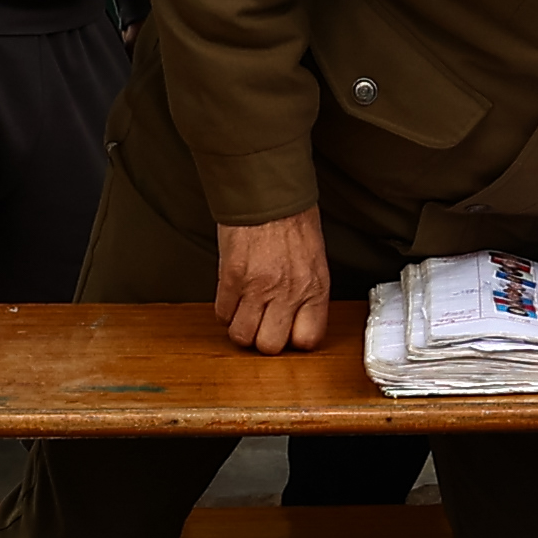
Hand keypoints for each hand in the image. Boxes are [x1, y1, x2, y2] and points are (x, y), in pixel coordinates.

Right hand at [213, 210, 331, 354]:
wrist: (267, 191)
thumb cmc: (292, 219)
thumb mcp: (315, 259)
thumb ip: (308, 291)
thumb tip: (298, 316)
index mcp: (315, 288)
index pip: (308, 340)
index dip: (293, 341)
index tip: (286, 332)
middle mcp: (289, 292)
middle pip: (270, 346)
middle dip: (263, 340)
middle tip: (260, 325)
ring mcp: (258, 287)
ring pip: (242, 336)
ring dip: (240, 329)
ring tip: (243, 314)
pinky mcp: (231, 277)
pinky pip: (222, 313)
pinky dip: (224, 311)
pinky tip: (231, 298)